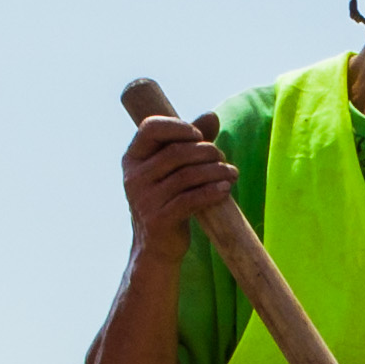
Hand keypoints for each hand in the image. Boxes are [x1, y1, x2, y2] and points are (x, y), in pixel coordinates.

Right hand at [119, 109, 235, 258]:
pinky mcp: (159, 220)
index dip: (178, 126)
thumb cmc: (168, 201)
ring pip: (188, 176)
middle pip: (176, 152)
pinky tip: (226, 189)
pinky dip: (212, 192)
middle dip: (206, 151)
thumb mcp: (174, 170)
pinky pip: (191, 199)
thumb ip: (190, 142)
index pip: (150, 128)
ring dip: (216, 171)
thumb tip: (211, 115)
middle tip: (222, 157)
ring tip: (232, 173)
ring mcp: (144, 200)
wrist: (157, 248)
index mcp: (132, 159)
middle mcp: (134, 177)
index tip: (199, 135)